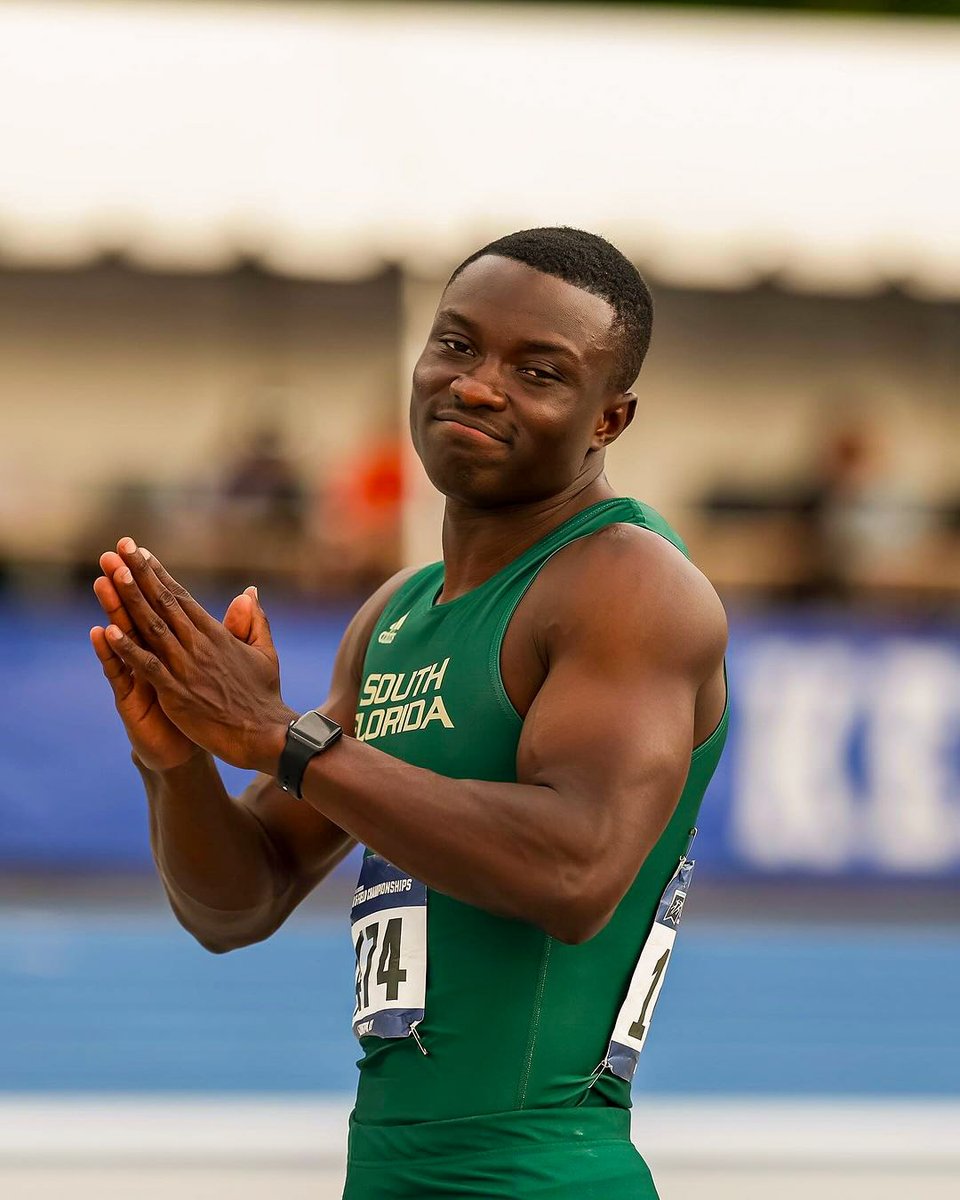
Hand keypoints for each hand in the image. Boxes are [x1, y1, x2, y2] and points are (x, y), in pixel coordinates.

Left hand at [97, 539, 295, 772]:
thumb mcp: (264, 652)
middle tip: (119, 549)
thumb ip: (253, 621)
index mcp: (216, 634)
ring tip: (112, 575)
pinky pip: (147, 667)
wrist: (265, 732)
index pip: (180, 597)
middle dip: (138, 574)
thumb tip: (249, 592)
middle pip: (162, 603)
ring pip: (152, 627)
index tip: (140, 553)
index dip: (158, 574)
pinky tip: (109, 631)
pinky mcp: (176, 693)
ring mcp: (185, 668)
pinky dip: (128, 649)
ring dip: (130, 600)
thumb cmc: (264, 695)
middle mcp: (198, 645)